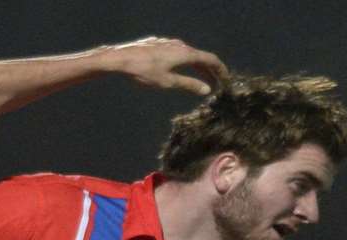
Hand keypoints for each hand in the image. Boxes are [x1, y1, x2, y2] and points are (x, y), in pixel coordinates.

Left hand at [104, 37, 227, 96]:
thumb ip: (188, 85)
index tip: (226, 79)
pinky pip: (176, 52)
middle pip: (200, 57)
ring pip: (188, 54)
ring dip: (196, 66)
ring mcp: (168, 43)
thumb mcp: (168, 82)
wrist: (120, 58)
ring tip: (200, 78)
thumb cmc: (144, 71)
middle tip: (216, 82)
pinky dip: (184, 62)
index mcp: (185, 53)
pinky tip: (179, 69)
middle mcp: (180, 45)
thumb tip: (207, 90)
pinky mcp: (158, 44)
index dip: (220, 69)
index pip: (210, 59)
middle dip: (209, 70)